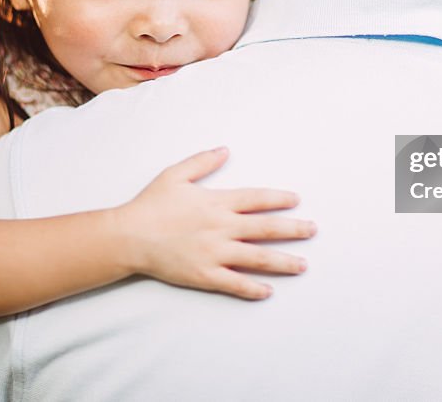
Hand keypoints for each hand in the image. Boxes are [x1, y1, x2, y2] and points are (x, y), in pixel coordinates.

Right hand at [113, 147, 315, 299]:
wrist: (128, 236)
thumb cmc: (150, 204)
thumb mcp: (176, 174)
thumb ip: (203, 162)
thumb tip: (225, 150)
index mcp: (217, 202)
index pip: (257, 199)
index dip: (279, 199)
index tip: (296, 200)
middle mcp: (222, 227)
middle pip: (266, 228)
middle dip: (294, 229)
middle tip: (313, 230)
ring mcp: (215, 253)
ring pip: (258, 258)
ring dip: (283, 262)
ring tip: (303, 265)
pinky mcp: (205, 274)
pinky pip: (235, 283)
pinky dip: (253, 288)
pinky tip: (269, 291)